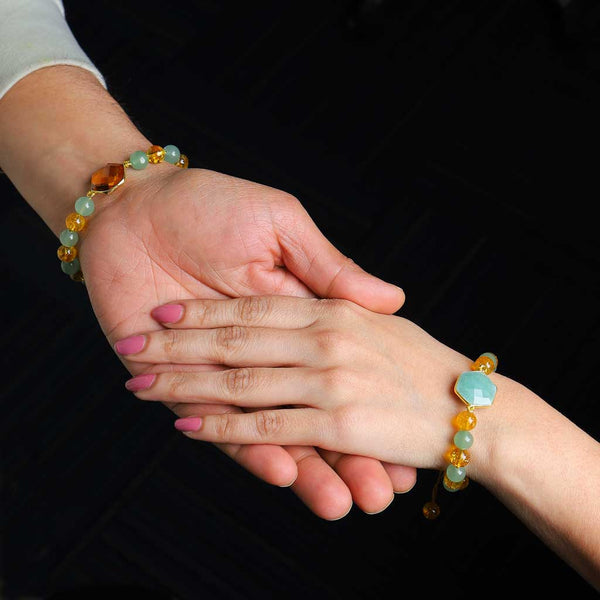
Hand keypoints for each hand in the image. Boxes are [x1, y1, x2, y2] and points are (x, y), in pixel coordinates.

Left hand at [80, 165, 415, 517]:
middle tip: (380, 495)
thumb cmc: (213, 203)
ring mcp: (229, 369)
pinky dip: (246, 444)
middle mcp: (271, 348)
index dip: (371, 399)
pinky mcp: (186, 385)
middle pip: (313, 405)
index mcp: (299, 313)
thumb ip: (326, 264)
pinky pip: (222, 419)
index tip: (409, 430)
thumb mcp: (281, 223)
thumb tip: (390, 296)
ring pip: (271, 424)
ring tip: (339, 504)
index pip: (340, 366)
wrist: (135, 209)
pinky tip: (280, 472)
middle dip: (344, 452)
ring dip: (305, 465)